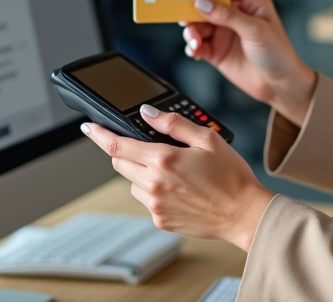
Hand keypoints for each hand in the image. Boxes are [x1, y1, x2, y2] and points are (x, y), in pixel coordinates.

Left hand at [81, 107, 273, 250]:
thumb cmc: (231, 176)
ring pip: (131, 183)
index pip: (118, 145)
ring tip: (173, 171)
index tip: (88, 128)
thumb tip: (148, 113)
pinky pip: (146, 200)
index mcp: (164, 159)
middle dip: (126, 151)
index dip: (99, 135)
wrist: (244, 213)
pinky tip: (179, 188)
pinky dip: (153, 191)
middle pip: (120, 163)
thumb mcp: (208, 139)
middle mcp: (154, 184)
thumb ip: (174, 124)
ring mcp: (156, 205)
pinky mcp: (160, 220)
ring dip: (140, 172)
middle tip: (148, 147)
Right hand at [182, 0, 316, 125]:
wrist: (280, 86)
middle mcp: (235, 16)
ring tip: (193, 40)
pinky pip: (199, 45)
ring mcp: (225, 33)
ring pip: (199, 26)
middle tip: (182, 17)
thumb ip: (228, 16)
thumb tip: (203, 2)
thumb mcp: (256, 30)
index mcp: (249, 3)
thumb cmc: (278, 54)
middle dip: (193, 11)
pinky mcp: (217, 51)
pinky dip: (193, 46)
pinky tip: (195, 51)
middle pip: (206, 6)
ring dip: (192, 31)